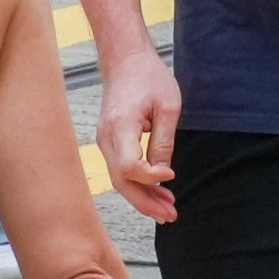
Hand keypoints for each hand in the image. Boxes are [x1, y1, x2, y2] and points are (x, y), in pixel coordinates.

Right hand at [98, 45, 178, 220]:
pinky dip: (138, 183)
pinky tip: (157, 193)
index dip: (150, 177)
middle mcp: (106, 139)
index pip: (129, 166)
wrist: (126, 62)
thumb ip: (164, 141)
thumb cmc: (149, 79)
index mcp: (120, 127)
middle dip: (145, 202)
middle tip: (170, 216)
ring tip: (167, 210)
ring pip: (121, 179)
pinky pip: (122, 169)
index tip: (172, 178)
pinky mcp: (111, 143)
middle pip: (122, 181)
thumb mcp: (168, 106)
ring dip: (143, 197)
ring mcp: (105, 142)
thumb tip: (164, 173)